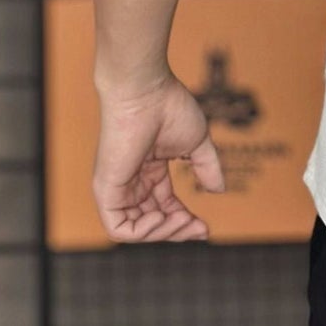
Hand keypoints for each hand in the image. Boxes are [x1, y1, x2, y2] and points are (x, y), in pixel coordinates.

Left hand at [92, 73, 224, 242]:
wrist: (146, 93)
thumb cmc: (169, 108)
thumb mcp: (196, 143)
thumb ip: (207, 168)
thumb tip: (219, 190)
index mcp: (150, 171)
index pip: (165, 206)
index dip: (185, 221)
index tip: (206, 229)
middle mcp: (132, 182)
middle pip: (152, 221)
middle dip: (177, 231)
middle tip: (200, 230)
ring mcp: (118, 188)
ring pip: (137, 229)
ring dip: (163, 232)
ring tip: (184, 221)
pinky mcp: (106, 191)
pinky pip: (119, 227)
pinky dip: (142, 231)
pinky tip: (161, 218)